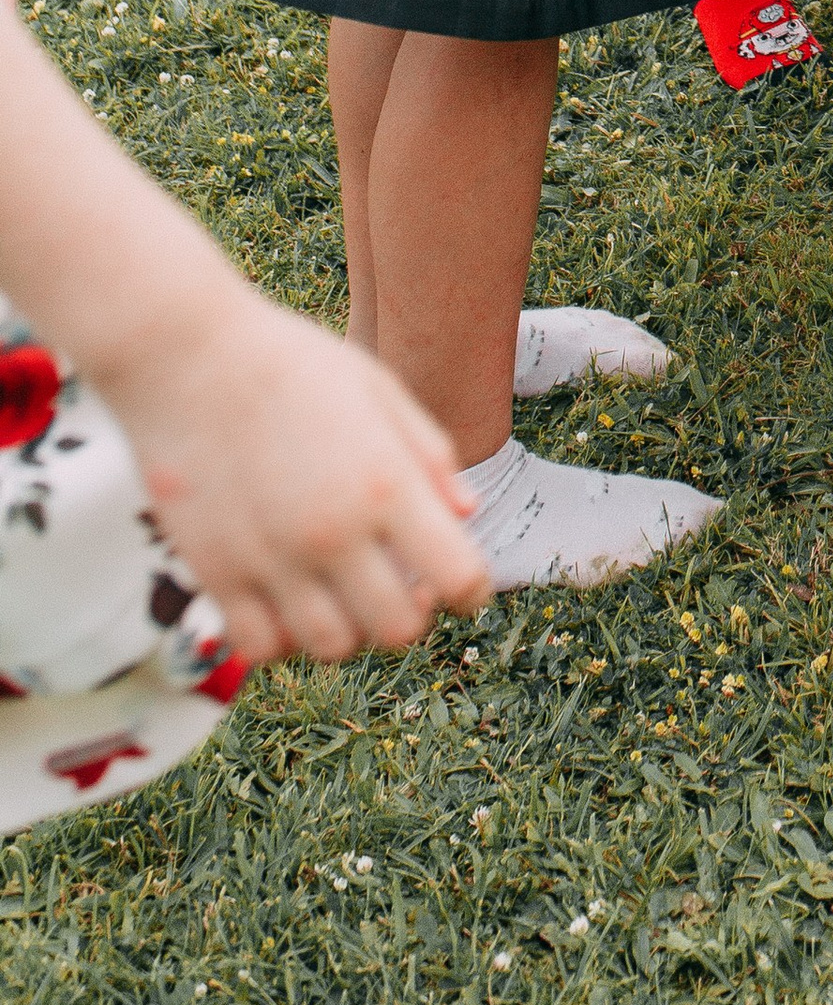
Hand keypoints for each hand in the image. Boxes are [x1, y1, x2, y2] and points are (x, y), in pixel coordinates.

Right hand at [104, 291, 489, 667]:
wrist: (187, 357)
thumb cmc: (292, 362)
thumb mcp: (379, 389)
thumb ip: (429, 455)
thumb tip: (466, 514)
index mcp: (384, 486)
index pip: (457, 577)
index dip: (473, 590)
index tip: (466, 585)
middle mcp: (332, 535)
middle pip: (399, 628)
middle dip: (415, 613)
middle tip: (405, 584)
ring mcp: (271, 562)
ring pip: (332, 647)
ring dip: (353, 629)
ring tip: (348, 591)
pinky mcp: (216, 576)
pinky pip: (262, 646)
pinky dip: (286, 639)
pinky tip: (291, 601)